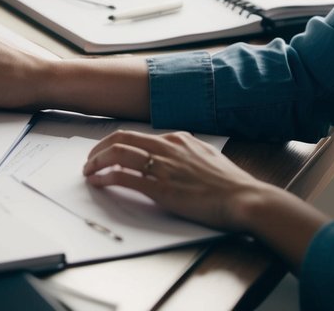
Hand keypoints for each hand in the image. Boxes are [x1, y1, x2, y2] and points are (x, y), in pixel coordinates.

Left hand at [82, 129, 278, 231]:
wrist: (245, 198)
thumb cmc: (231, 183)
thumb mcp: (207, 156)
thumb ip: (188, 151)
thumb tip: (177, 150)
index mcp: (178, 139)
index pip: (136, 135)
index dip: (116, 142)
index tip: (107, 151)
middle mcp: (167, 147)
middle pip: (120, 139)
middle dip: (99, 148)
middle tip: (90, 159)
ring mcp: (162, 167)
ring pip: (117, 154)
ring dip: (96, 162)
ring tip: (88, 170)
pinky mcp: (160, 188)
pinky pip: (123, 177)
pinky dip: (104, 177)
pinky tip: (97, 181)